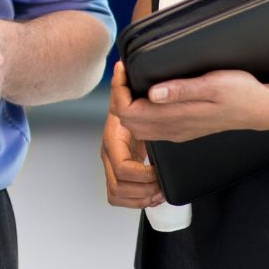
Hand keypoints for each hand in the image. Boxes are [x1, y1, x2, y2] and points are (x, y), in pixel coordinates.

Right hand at [101, 62, 162, 207]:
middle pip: (117, 187)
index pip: (121, 166)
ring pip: (116, 195)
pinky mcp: (116, 175)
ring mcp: (110, 167)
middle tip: (160, 184)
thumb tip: (121, 67)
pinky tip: (151, 194)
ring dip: (139, 198)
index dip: (141, 174)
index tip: (156, 170)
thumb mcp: (129, 95)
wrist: (125, 111)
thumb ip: (124, 84)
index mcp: (111, 139)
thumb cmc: (130, 104)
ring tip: (158, 191)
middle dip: (142, 189)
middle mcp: (107, 155)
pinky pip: (118, 197)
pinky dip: (135, 201)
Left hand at [115, 68, 268, 142]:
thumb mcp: (213, 84)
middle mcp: (172, 129)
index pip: (128, 112)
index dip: (119, 90)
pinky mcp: (182, 130)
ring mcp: (177, 132)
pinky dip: (139, 112)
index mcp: (176, 118)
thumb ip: (181, 90)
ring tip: (132, 80)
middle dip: (119, 96)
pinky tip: (146, 93)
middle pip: (127, 121)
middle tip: (125, 72)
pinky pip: (150, 128)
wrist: (261, 110)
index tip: (123, 68)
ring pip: (137, 127)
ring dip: (128, 104)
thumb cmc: (241, 93)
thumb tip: (152, 93)